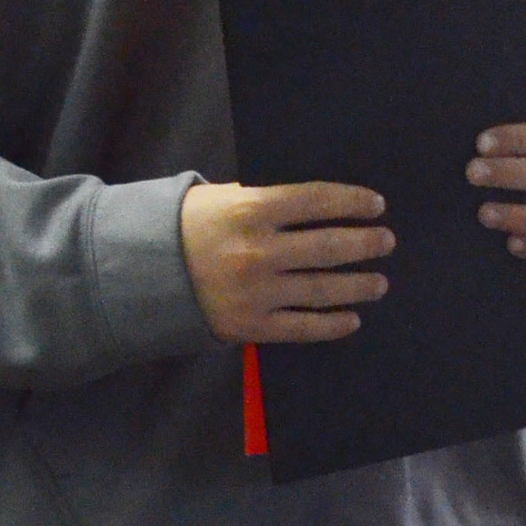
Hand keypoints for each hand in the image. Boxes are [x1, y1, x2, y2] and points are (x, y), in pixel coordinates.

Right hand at [181, 180, 390, 343]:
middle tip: (386, 242)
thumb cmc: (184, 226)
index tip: (377, 206)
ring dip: (358, 286)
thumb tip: (316, 204)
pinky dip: (332, 325)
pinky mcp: (251, 325)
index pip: (317, 201)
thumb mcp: (219, 197)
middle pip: (328, 247)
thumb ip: (265, 200)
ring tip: (379, 283)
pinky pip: (302, 328)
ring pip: (323, 290)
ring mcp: (257, 292)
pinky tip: (352, 319)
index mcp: (250, 210)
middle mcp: (259, 251)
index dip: (352, 203)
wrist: (139, 273)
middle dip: (364, 244)